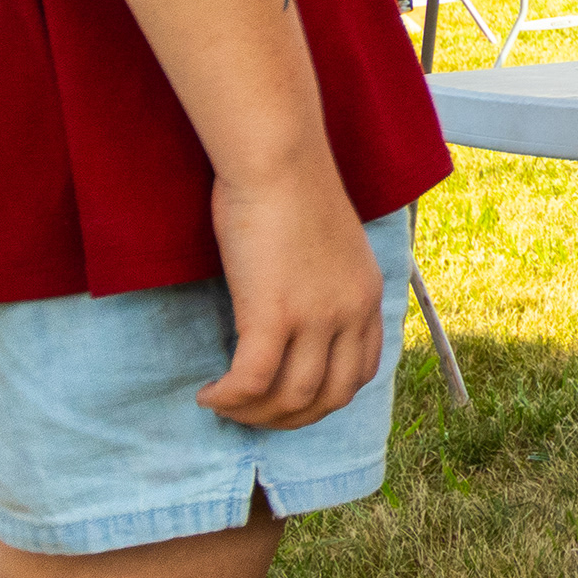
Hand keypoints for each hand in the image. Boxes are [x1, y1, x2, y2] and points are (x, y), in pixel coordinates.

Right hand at [197, 160, 384, 430]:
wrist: (278, 158)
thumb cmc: (290, 187)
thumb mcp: (330, 244)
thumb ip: (324, 283)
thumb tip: (294, 312)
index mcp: (368, 296)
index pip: (361, 373)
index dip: (323, 398)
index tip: (287, 398)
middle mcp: (351, 313)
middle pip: (330, 398)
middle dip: (288, 419)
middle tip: (250, 412)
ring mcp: (317, 317)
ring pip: (291, 399)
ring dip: (253, 414)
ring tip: (223, 404)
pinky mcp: (274, 314)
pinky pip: (252, 381)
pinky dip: (229, 398)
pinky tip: (208, 394)